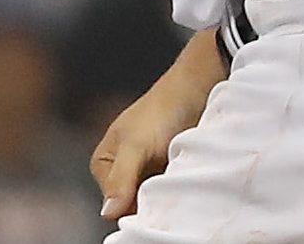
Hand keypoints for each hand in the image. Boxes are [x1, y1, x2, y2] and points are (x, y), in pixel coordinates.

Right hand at [93, 31, 230, 220]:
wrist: (200, 89)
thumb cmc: (163, 111)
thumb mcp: (136, 145)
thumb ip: (121, 178)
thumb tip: (107, 213)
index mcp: (104, 165)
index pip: (115, 206)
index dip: (134, 211)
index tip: (155, 207)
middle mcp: (124, 173)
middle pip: (134, 206)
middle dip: (152, 207)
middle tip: (170, 197)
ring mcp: (149, 175)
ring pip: (155, 203)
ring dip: (168, 202)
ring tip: (181, 191)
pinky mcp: (172, 175)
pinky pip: (173, 196)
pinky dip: (181, 195)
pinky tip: (189, 189)